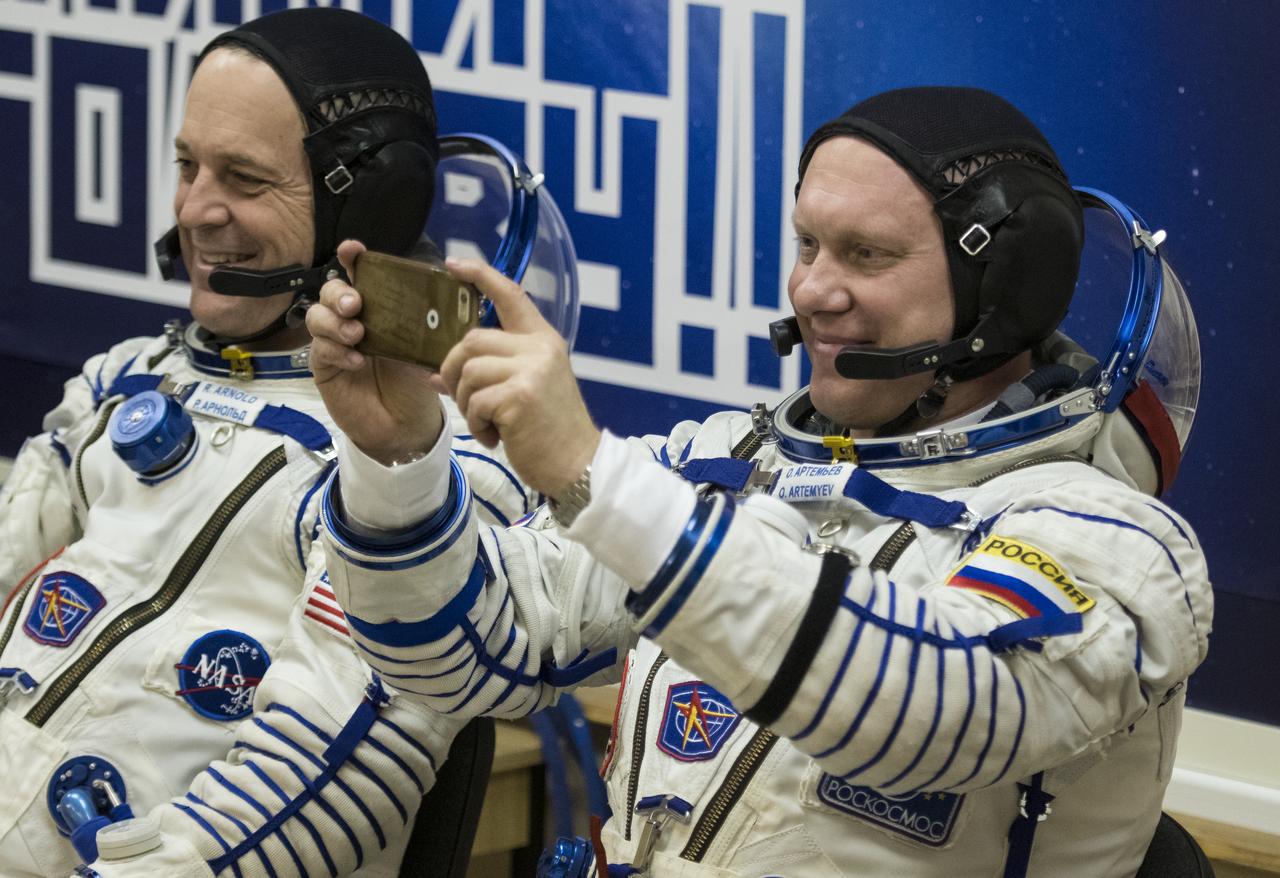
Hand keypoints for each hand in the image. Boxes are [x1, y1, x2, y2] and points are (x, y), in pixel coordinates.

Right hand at [306, 240, 442, 464]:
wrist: (406, 426)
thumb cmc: (415, 383)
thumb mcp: (426, 350)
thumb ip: (424, 327)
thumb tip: (439, 303)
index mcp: (378, 308)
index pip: (360, 275)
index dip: (351, 258)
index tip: (353, 250)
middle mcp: (352, 320)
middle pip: (331, 291)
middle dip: (339, 292)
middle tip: (356, 304)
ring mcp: (335, 342)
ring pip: (317, 316)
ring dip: (334, 321)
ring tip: (357, 335)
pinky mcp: (324, 367)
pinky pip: (319, 349)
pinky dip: (335, 350)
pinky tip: (355, 361)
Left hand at [432, 258, 599, 497]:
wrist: (578, 464)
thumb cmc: (550, 431)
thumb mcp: (525, 391)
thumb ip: (489, 374)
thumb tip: (436, 374)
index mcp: (543, 340)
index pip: (510, 294)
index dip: (480, 275)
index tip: (453, 264)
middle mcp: (539, 348)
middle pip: (471, 340)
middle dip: (454, 371)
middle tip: (466, 400)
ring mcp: (531, 369)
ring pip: (467, 370)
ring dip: (466, 403)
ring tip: (487, 423)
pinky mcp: (520, 395)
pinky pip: (474, 401)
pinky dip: (476, 424)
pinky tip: (495, 437)